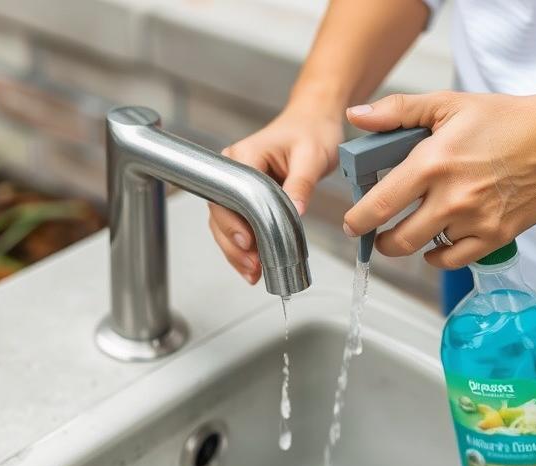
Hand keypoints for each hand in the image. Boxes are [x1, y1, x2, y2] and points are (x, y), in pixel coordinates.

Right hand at [208, 103, 342, 282]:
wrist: (314, 122)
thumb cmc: (312, 132)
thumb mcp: (311, 157)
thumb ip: (300, 184)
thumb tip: (294, 213)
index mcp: (244, 156)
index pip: (229, 194)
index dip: (234, 222)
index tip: (248, 243)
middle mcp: (233, 169)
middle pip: (221, 213)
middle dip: (234, 244)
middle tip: (253, 266)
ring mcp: (237, 183)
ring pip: (226, 222)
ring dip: (236, 250)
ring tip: (252, 273)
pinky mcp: (246, 195)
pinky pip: (238, 223)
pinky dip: (244, 246)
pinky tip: (254, 265)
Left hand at [342, 90, 535, 268]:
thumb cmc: (505, 121)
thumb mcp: (448, 104)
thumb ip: (397, 111)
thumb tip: (356, 117)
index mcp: (432, 163)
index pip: (380, 204)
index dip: (358, 220)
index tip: (352, 224)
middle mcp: (451, 197)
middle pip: (398, 239)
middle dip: (380, 241)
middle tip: (378, 235)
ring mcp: (473, 221)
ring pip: (424, 250)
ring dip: (412, 244)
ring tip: (413, 229)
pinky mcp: (494, 237)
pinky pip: (453, 260)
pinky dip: (439, 255)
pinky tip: (438, 241)